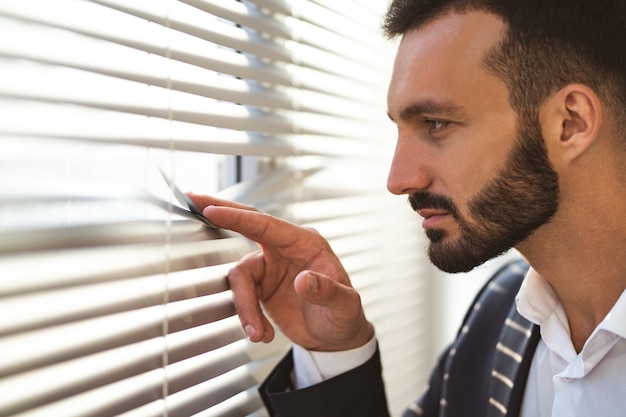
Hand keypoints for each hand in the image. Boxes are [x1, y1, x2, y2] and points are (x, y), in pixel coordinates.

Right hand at [188, 193, 373, 351]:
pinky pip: (242, 295)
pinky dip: (247, 316)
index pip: (268, 225)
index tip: (213, 211)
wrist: (335, 338)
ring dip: (245, 306)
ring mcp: (271, 267)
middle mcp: (286, 250)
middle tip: (194, 199)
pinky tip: (261, 333)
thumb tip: (304, 281)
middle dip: (222, 212)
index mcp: (306, 244)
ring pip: (240, 277)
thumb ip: (327, 292)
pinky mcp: (261, 286)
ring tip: (258, 333)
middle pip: (248, 225)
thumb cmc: (344, 316)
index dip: (239, 218)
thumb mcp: (345, 307)